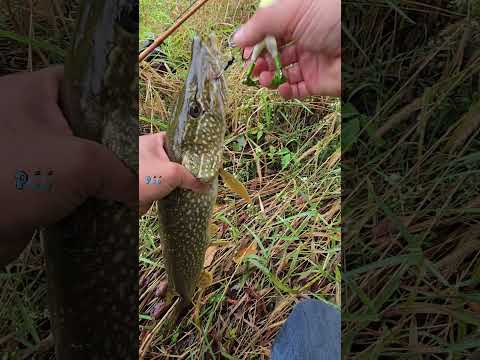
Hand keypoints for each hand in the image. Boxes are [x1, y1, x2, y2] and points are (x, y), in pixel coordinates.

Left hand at [0, 66, 136, 266]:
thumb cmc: (21, 175)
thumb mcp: (83, 164)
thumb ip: (123, 172)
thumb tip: (142, 190)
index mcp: (30, 91)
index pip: (80, 83)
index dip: (111, 99)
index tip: (135, 122)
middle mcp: (23, 114)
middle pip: (81, 122)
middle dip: (108, 143)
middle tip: (133, 157)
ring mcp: (21, 148)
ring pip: (71, 153)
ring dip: (95, 171)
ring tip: (122, 181)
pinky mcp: (21, 179)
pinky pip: (60, 177)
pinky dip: (79, 189)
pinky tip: (99, 199)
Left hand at [139, 133, 206, 215]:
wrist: (119, 194)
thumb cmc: (144, 175)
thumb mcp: (172, 173)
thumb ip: (191, 177)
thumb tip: (205, 185)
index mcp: (155, 141)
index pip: (178, 140)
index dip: (191, 147)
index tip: (203, 156)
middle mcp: (150, 152)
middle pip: (175, 158)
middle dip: (187, 167)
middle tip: (202, 173)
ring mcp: (147, 168)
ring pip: (169, 173)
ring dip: (179, 181)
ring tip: (196, 184)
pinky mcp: (146, 183)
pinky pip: (163, 185)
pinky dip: (171, 190)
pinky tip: (183, 193)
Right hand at [233, 0, 340, 97]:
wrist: (365, 41)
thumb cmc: (331, 16)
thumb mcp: (291, 11)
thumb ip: (260, 24)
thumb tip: (237, 39)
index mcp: (297, 18)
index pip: (269, 32)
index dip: (255, 42)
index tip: (244, 52)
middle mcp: (304, 39)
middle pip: (274, 54)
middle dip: (260, 62)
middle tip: (252, 68)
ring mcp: (311, 62)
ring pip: (282, 73)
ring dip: (268, 78)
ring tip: (262, 79)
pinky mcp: (318, 82)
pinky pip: (297, 90)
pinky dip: (285, 92)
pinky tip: (280, 89)